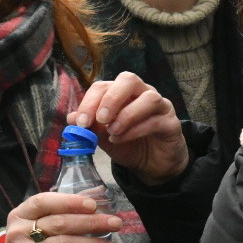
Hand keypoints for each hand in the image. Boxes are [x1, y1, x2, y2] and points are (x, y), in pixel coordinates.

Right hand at [0, 191, 121, 242]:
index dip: (69, 201)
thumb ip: (63, 211)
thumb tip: (97, 192)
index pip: (43, 201)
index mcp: (20, 216)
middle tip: (115, 224)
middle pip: (59, 223)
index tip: (94, 205)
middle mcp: (18, 232)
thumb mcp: (39, 231)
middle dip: (91, 222)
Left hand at [67, 71, 188, 184]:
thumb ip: (89, 126)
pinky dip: (135, 130)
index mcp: (121, 92)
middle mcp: (142, 93)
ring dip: (126, 115)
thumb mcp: (102, 136)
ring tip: (112, 132)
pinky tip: (121, 139)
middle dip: (111, 98)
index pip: (103, 86)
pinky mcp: (172, 123)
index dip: (89, 101)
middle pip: (128, 79)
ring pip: (148, 98)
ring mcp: (160, 106)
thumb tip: (70, 118)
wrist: (151, 163)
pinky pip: (155, 120)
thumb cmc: (127, 143)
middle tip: (100, 119)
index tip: (81, 122)